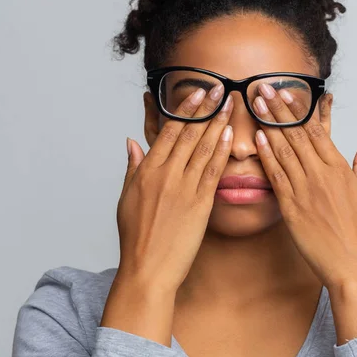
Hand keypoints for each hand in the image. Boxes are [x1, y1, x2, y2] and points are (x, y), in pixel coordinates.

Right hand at [101, 86, 233, 344]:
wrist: (148, 268)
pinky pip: (213, 171)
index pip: (169, 132)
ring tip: (229, 104)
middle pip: (189, 134)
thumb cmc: (136, 237)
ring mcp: (184, 188)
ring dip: (218, 124)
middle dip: (206, 109)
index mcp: (146, 171)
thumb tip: (132, 143)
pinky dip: (221, 151)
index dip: (185, 110)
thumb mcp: (126, 199)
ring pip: (203, 148)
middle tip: (219, 88)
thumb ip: (132, 168)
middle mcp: (166, 174)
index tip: (197, 93)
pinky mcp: (200, 204)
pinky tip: (230, 135)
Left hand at [252, 84, 356, 288]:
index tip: (285, 92)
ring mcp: (305, 190)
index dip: (299, 110)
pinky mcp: (291, 208)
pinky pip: (277, 176)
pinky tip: (257, 139)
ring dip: (268, 125)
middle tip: (262, 88)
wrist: (352, 265)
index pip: (316, 130)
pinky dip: (266, 156)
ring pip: (284, 151)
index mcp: (339, 168)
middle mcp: (321, 174)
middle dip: (278, 109)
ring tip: (256, 105)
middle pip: (296, 134)